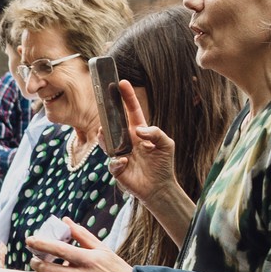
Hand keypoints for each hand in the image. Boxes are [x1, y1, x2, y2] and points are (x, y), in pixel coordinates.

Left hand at [29, 219, 138, 271]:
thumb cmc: (114, 268)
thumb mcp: (101, 247)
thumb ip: (81, 234)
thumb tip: (66, 221)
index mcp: (87, 259)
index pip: (58, 249)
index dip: (41, 243)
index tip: (30, 239)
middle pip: (46, 268)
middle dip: (35, 261)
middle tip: (34, 256)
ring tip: (41, 266)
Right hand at [108, 78, 177, 204]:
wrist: (160, 188)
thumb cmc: (163, 164)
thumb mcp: (166, 144)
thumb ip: (156, 133)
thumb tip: (138, 130)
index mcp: (139, 132)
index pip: (131, 111)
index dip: (126, 97)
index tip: (122, 83)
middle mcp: (127, 141)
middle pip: (113, 124)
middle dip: (107, 115)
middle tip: (104, 107)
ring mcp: (120, 154)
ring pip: (105, 141)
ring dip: (104, 137)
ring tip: (104, 133)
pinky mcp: (117, 169)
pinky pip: (111, 162)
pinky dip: (116, 161)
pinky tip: (124, 161)